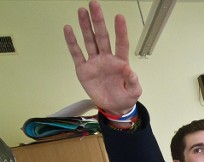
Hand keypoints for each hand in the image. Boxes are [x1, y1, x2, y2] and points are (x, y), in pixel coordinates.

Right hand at [63, 0, 141, 114]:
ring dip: (85, 26)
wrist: (113, 108)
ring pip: (89, 41)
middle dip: (98, 21)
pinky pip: (77, 53)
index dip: (120, 31)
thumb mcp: (134, 92)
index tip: (119, 17)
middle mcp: (107, 58)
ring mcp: (94, 62)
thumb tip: (129, 70)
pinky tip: (68, 29)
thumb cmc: (125, 98)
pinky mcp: (84, 69)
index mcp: (120, 62)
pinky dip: (72, 42)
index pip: (121, 43)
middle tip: (94, 4)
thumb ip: (133, 82)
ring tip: (82, 11)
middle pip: (102, 36)